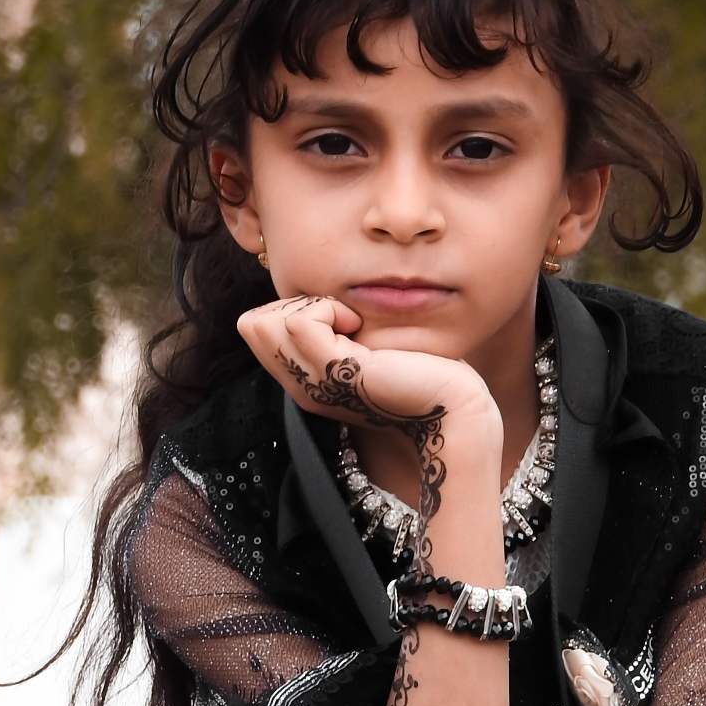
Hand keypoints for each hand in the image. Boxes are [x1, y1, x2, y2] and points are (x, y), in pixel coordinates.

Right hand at [236, 294, 493, 438]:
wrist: (453, 408)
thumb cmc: (423, 373)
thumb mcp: (369, 348)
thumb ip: (340, 333)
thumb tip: (322, 297)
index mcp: (305, 382)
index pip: (256, 329)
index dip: (290, 309)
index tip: (339, 322)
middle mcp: (301, 387)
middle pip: (252, 324)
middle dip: (293, 303)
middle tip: (343, 320)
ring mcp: (314, 384)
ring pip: (265, 321)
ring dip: (311, 305)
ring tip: (352, 323)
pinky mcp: (335, 372)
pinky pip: (299, 320)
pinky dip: (327, 308)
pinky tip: (359, 325)